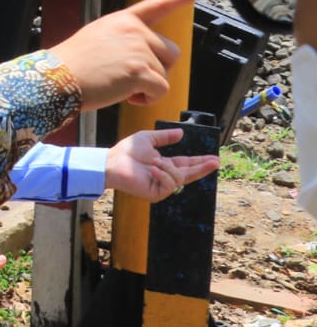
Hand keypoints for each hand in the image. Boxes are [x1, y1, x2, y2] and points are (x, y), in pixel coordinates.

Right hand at [50, 0, 211, 110]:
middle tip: (130, 79)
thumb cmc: (71, 66)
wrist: (55, 80)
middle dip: (157, 69)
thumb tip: (145, 58)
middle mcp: (134, 30)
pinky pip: (160, 89)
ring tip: (119, 86)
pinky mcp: (140, 70)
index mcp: (123, 20)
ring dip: (147, 86)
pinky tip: (125, 96)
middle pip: (170, 52)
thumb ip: (124, 40)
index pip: (159, 3)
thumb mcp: (97, 39)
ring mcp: (138, 49)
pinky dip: (147, 98)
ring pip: (165, 74)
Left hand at [105, 128, 219, 201]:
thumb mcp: (148, 139)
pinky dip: (163, 175)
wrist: (112, 162)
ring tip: (154, 162)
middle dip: (202, 168)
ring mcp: (160, 186)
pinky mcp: (155, 193)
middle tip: (215, 162)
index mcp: (165, 165)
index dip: (200, 162)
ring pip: (179, 178)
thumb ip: (165, 136)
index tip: (214, 159)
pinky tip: (153, 169)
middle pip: (189, 174)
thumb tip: (182, 133)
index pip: (186, 164)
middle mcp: (165, 176)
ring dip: (169, 168)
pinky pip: (169, 184)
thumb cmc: (127, 151)